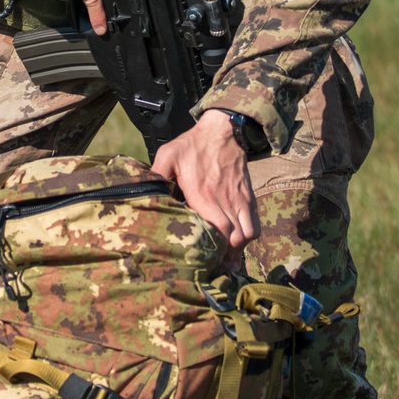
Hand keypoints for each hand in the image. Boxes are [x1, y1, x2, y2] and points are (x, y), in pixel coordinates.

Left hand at [152, 111, 260, 256]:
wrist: (223, 130)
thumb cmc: (193, 145)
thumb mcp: (169, 154)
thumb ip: (156, 173)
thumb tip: (142, 190)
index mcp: (203, 194)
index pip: (217, 230)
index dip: (213, 250)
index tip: (203, 260)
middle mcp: (224, 200)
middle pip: (234, 239)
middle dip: (224, 258)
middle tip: (213, 268)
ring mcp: (239, 200)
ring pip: (247, 236)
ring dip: (238, 250)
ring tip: (225, 259)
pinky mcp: (248, 198)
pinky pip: (255, 225)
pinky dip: (249, 238)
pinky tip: (237, 243)